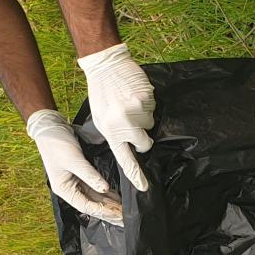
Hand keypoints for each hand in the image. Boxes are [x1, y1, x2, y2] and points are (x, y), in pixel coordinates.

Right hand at [26, 109, 122, 224]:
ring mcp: (76, 182)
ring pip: (96, 196)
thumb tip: (104, 189)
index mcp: (64, 189)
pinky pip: (96, 186)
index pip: (86, 205)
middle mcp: (70, 188)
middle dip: (108, 211)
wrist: (50, 127)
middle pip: (92, 204)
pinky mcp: (81, 174)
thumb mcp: (74, 160)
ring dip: (109, 203)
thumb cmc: (57, 144)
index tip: (117, 215)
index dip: (103, 211)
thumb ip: (90, 175)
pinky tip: (117, 197)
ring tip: (124, 211)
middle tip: (125, 219)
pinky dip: (107, 192)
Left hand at [77, 44, 154, 192]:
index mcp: (111, 131)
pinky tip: (134, 95)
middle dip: (142, 138)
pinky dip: (146, 104)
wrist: (106, 67)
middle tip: (133, 125)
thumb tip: (130, 146)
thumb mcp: (100, 120)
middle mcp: (125, 123)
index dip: (136, 174)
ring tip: (129, 104)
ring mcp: (138, 111)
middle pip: (145, 144)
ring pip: (150, 124)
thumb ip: (114, 135)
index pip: (125, 159)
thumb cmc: (101, 95)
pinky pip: (153, 108)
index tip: (144, 187)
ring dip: (142, 117)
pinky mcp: (148, 98)